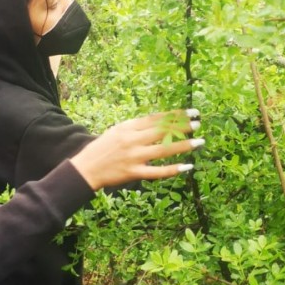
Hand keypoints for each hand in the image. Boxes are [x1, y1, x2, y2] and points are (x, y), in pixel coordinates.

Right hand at [69, 109, 202, 189]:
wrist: (86, 168)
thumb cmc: (102, 149)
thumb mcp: (117, 131)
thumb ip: (136, 128)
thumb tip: (159, 123)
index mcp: (128, 127)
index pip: (156, 118)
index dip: (174, 115)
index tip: (190, 112)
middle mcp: (132, 140)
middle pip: (162, 131)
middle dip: (182, 127)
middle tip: (198, 124)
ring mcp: (134, 157)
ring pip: (164, 150)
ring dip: (183, 145)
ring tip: (199, 142)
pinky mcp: (134, 172)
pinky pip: (157, 172)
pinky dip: (173, 169)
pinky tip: (187, 166)